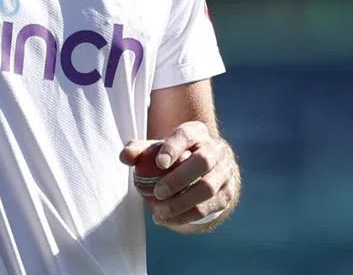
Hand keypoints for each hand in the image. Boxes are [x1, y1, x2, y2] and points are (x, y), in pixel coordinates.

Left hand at [119, 121, 239, 228]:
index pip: (187, 135)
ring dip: (181, 203)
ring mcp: (225, 171)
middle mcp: (216, 149)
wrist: (201, 172)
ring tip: (158, 213)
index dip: (174, 148)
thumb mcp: (156, 150)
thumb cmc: (172, 158)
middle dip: (179, 179)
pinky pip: (208, 208)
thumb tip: (125, 157)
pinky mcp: (227, 193)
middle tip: (157, 193)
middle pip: (203, 161)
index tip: (159, 164)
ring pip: (208, 188)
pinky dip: (186, 216)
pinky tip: (167, 220)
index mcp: (197, 132)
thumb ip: (138, 151)